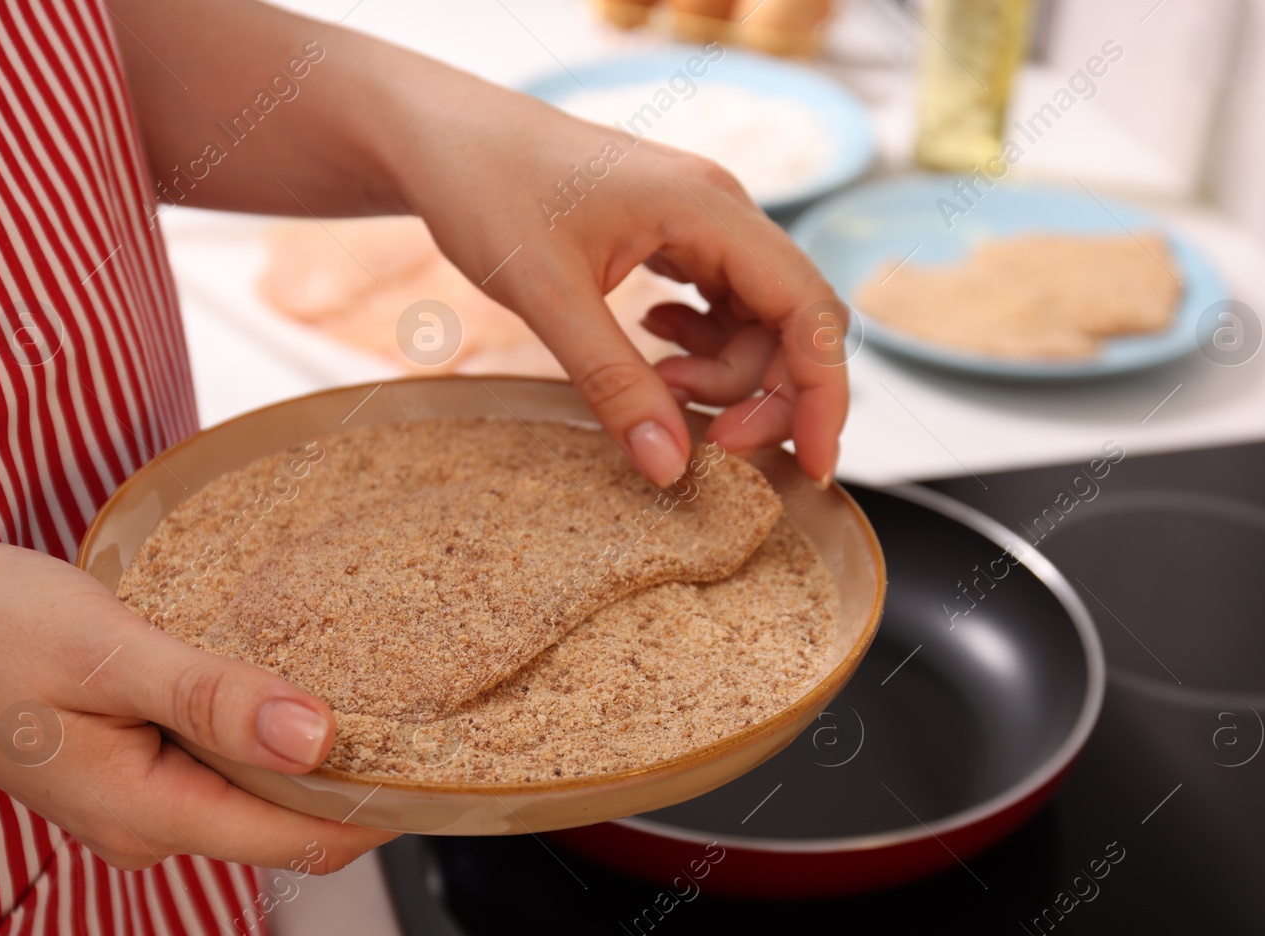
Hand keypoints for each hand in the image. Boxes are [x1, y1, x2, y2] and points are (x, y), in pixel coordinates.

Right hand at [0, 543, 391, 871]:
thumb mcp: (104, 653)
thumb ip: (211, 698)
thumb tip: (315, 736)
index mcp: (150, 812)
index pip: (301, 839)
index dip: (380, 805)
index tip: (441, 756)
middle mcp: (152, 823)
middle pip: (289, 820)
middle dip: (356, 774)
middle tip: (418, 697)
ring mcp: (141, 799)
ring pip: (258, 787)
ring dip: (310, 745)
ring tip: (369, 676)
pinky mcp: (135, 764)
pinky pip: (223, 760)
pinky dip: (263, 724)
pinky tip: (286, 674)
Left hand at [370, 57, 848, 487]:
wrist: (442, 139)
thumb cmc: (487, 189)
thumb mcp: (545, 295)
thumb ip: (612, 383)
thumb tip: (671, 467)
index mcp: (710, 208)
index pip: (810, 309)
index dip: (823, 394)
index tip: (811, 466)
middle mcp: (722, 212)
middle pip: (793, 325)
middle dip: (763, 396)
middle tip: (706, 447)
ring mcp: (702, 226)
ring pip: (756, 326)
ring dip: (720, 378)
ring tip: (654, 387)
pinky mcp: (677, 241)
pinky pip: (720, 312)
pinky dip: (698, 351)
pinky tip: (651, 348)